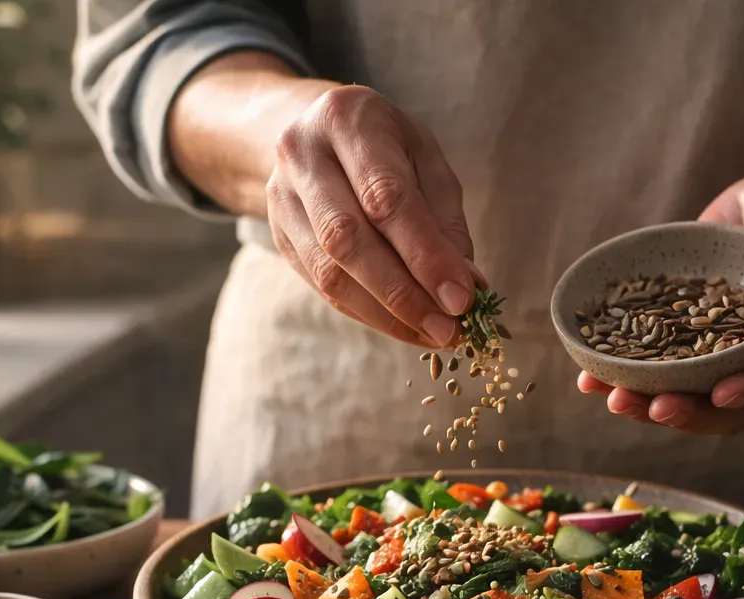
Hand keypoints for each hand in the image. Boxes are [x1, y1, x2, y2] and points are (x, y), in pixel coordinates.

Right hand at [267, 84, 477, 346]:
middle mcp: (302, 155)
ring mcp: (281, 198)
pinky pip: (321, 287)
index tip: (462, 298)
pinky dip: (367, 313)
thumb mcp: (424, 158)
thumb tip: (465, 286)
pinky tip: (403, 326)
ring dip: (385, 313)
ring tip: (431, 333)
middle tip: (448, 328)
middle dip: (403, 293)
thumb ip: (444, 219)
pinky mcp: (278, 235)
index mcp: (347, 120)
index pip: (385, 198)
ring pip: (329, 272)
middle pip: (348, 239)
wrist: (314, 132)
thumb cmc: (383, 143)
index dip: (424, 254)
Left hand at [579, 169, 743, 433]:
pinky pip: (657, 365)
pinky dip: (624, 373)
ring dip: (649, 403)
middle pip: (730, 405)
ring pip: (688, 394)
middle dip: (689, 412)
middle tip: (651, 407)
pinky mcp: (684, 337)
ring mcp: (720, 353)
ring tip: (611, 397)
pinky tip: (588, 375)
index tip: (721, 393)